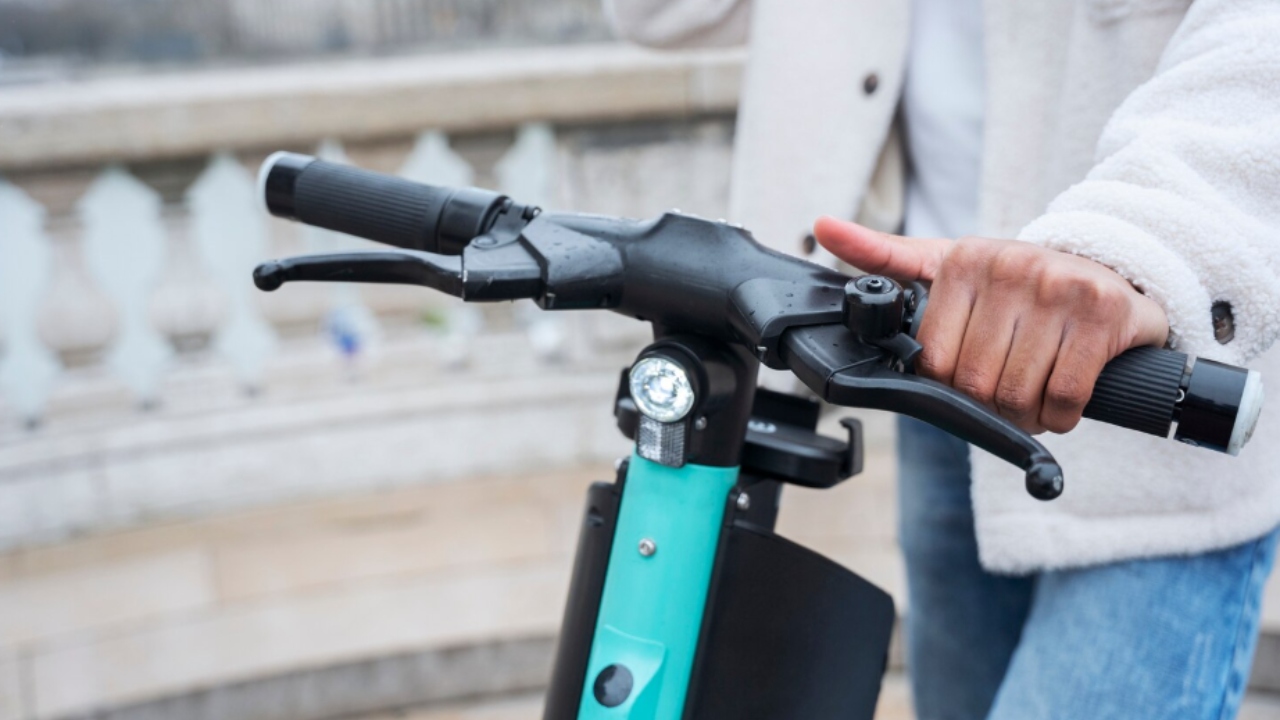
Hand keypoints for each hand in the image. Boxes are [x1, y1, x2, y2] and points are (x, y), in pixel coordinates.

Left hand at [813, 217, 1168, 432]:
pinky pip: (1065, 397)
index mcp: (963, 261)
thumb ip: (885, 255)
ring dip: (1026, 413)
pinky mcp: (1104, 312)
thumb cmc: (1016, 284)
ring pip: (1018, 394)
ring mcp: (1060, 287)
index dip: (949, 385)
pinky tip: (1063, 397)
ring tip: (1034, 393)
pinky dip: (1060, 415)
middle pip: (975, 382)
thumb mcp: (947, 264)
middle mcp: (1010, 267)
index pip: (934, 359)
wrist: (1109, 270)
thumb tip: (823, 228)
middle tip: (1006, 392)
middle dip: (990, 405)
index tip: (967, 378)